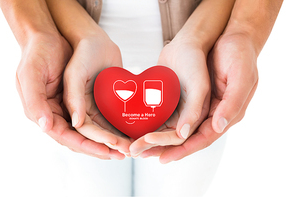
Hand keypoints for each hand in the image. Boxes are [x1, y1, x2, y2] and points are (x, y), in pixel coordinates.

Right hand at [16, 33, 123, 159]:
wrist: (60, 35)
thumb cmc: (41, 52)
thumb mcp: (39, 73)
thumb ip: (47, 100)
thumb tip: (56, 126)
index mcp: (46, 112)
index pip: (67, 137)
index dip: (87, 146)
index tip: (107, 152)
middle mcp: (61, 113)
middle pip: (83, 138)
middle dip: (102, 147)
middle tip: (123, 154)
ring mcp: (75, 107)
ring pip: (93, 130)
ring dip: (110, 140)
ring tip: (128, 147)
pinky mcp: (87, 100)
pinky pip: (100, 117)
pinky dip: (111, 126)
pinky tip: (125, 131)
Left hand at [142, 33, 257, 162]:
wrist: (228, 35)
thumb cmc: (239, 54)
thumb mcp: (240, 77)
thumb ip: (229, 104)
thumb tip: (215, 128)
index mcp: (224, 114)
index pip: (202, 139)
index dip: (183, 150)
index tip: (163, 158)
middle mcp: (208, 114)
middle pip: (184, 137)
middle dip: (163, 147)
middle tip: (140, 153)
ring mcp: (196, 105)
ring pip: (174, 127)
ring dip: (156, 137)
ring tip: (136, 145)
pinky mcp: (185, 96)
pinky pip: (170, 112)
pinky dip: (157, 120)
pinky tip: (141, 124)